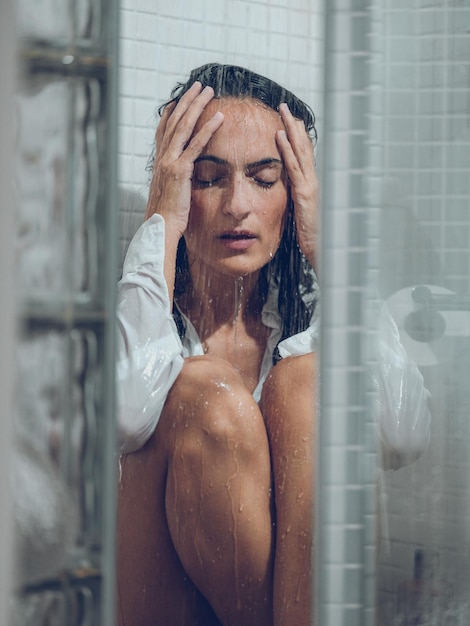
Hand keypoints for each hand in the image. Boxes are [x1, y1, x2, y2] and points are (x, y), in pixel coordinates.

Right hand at [145, 82, 223, 238]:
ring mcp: (170, 162)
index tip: (178, 100)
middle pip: (174, 122)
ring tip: (208, 91)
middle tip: (198, 86)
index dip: (171, 113)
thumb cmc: (166, 217)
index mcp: (159, 163)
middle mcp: (162, 158)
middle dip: (186, 101)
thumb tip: (179, 180)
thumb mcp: (169, 194)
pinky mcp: (180, 170)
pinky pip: (196, 145)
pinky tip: (218, 117)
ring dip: (196, 106)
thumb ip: (174, 182)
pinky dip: (207, 129)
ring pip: (184, 127)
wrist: (161, 227)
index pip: (164, 132)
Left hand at [276, 103, 318, 271]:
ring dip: (290, 130)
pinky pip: (294, 168)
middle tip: (285, 107)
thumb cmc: (316, 239)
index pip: (306, 156)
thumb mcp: (304, 216)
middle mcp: (314, 181)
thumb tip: (294, 195)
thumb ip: (301, 202)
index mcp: (313, 186)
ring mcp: (311, 186)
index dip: (299, 137)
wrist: (325, 253)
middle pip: (304, 147)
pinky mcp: (304, 194)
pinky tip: (280, 136)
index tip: (291, 121)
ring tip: (282, 112)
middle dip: (294, 126)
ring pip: (300, 152)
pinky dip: (287, 150)